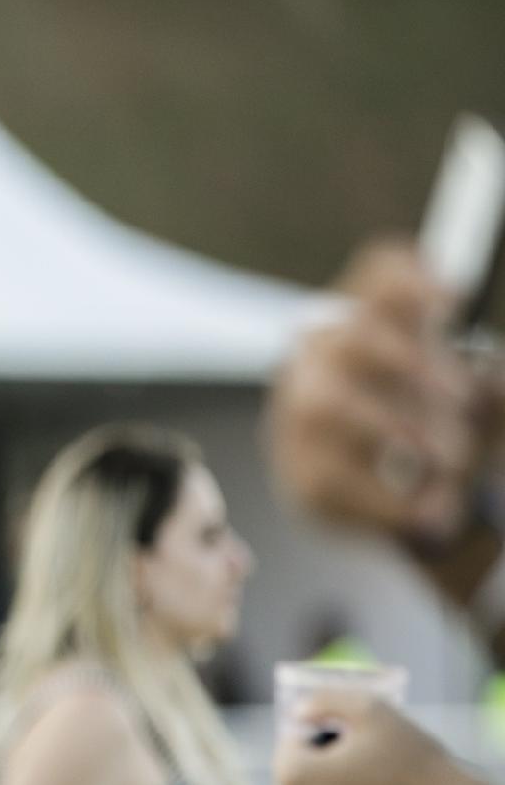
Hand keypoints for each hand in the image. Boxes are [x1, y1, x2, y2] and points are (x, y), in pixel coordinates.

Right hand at [264, 239, 490, 542]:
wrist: (388, 507)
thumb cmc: (426, 431)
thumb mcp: (466, 396)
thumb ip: (485, 384)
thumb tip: (490, 380)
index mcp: (374, 322)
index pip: (380, 274)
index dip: (413, 281)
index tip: (452, 302)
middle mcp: (322, 359)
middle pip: (352, 334)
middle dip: (412, 364)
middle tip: (461, 399)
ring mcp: (298, 417)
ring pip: (329, 404)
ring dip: (400, 430)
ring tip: (447, 462)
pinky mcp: (299, 475)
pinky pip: (336, 479)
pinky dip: (394, 499)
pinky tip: (431, 510)